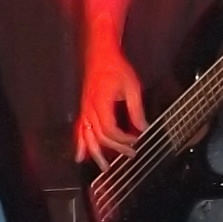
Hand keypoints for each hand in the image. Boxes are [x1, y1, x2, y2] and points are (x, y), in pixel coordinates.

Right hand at [75, 41, 145, 162]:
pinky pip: (79, 130)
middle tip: (130, 154)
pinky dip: (79, 144)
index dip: (123, 138)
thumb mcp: (132, 86)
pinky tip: (80, 156)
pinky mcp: (83, 109)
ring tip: (104, 167)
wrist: (99, 55)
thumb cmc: (116, 68)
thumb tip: (143, 127)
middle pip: (99, 136)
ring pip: (86, 136)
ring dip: (95, 153)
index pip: (109, 129)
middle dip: (114, 148)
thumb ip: (136, 109)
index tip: (136, 139)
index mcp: (100, 102)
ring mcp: (84, 109)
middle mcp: (89, 108)